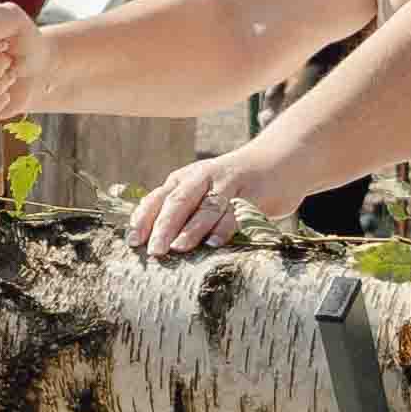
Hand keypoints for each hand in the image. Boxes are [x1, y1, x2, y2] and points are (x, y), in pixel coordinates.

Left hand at [127, 137, 302, 258]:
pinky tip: (214, 243)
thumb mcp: (202, 190)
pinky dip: (224, 228)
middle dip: (163, 226)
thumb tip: (151, 243)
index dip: (144, 219)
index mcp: (184, 179)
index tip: (133, 242)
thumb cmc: (231, 185)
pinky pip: (236, 212)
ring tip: (178, 247)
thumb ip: (180, 211)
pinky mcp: (253, 193)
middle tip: (154, 250)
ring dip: (191, 228)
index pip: (158, 198)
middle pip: (179, 201)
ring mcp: (228, 184)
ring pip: (206, 207)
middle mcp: (203, 178)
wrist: (277, 160)